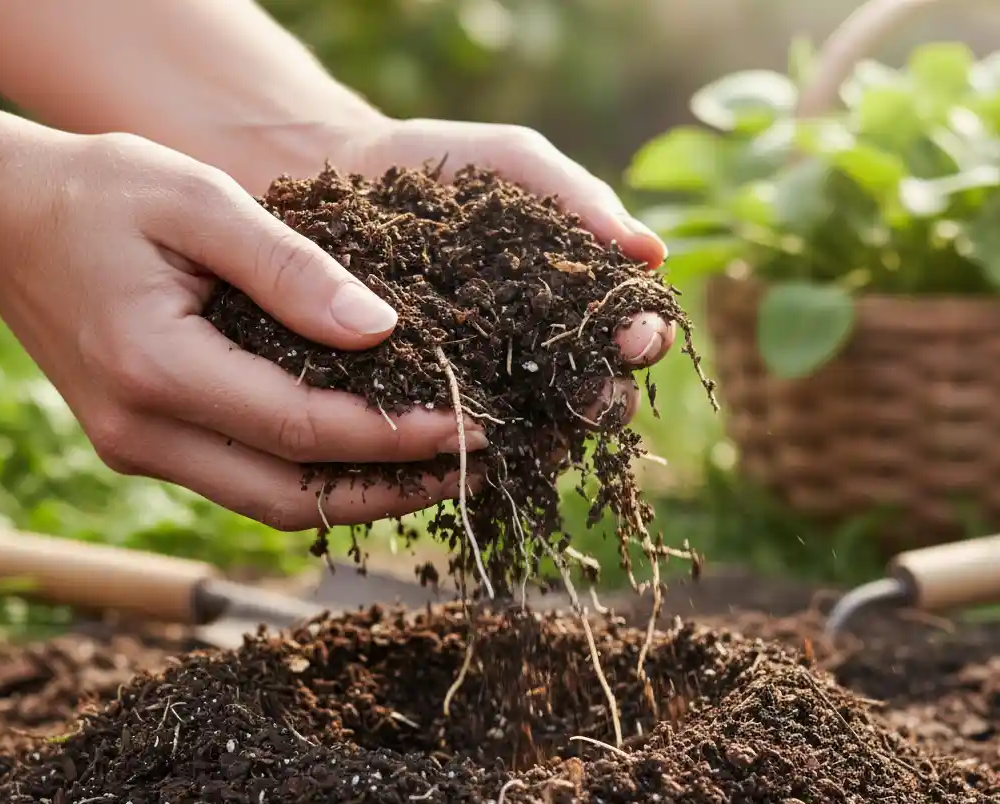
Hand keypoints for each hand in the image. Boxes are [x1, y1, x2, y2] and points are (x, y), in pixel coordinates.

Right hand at [0, 125, 484, 530]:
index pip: (304, 428)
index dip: (395, 436)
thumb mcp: (197, 200)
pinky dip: (313, 477)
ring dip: (356, 495)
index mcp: (155, 369)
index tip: (468, 425)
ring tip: (432, 472)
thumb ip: (289, 267)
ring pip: (270, 504)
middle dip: (390, 490)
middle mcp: (143, 432)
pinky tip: (364, 456)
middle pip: (292, 498)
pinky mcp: (145, 446)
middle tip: (466, 469)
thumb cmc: (96, 192)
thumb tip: (380, 326)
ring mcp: (139, 449)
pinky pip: (245, 481)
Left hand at [331, 116, 676, 421]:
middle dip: (604, 397)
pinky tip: (474, 441)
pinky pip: (451, 425)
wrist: (344, 174)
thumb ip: (580, 200)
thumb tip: (655, 254)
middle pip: (588, 391)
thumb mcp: (516, 165)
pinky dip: (468, 437)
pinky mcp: (424, 397)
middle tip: (601, 396)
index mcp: (571, 298)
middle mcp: (535, 350)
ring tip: (546, 433)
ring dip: (545, 434)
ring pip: (528, 423)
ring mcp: (481, 380)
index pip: (623, 330)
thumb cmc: (444, 167)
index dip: (640, 337)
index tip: (638, 337)